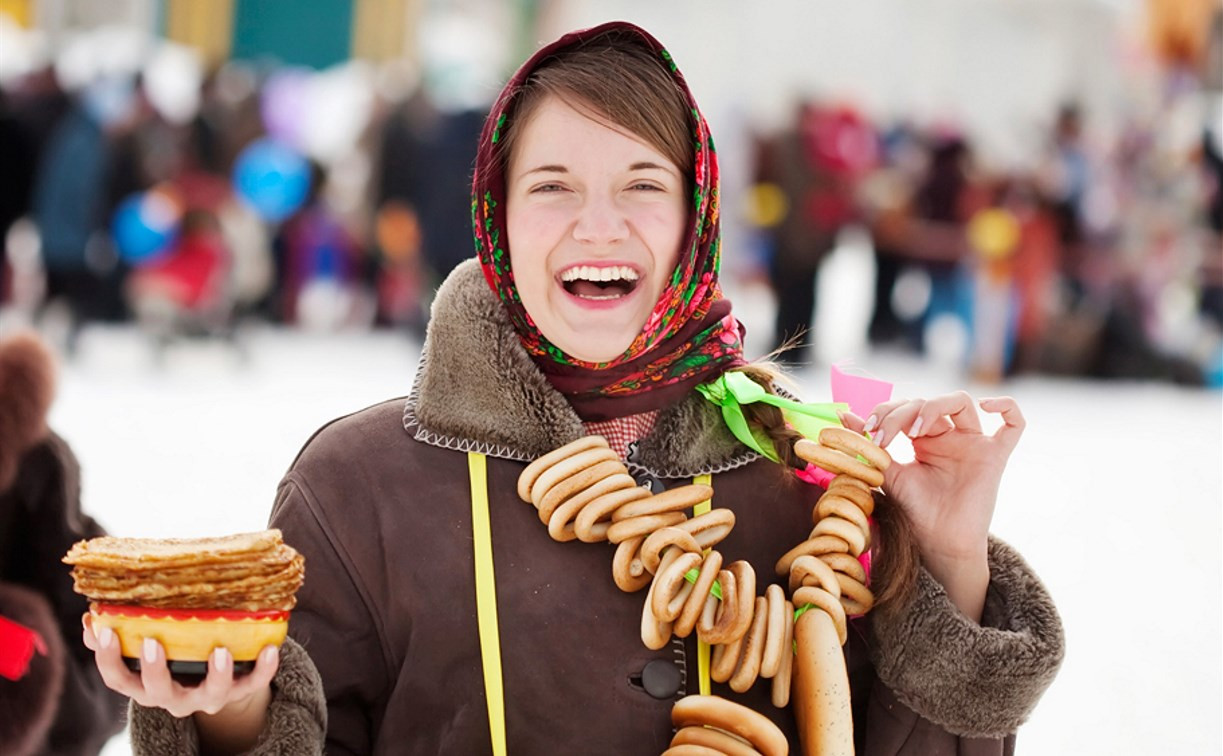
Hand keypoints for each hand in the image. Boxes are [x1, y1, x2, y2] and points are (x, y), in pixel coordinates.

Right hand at [82, 612, 277, 718]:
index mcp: (146, 686)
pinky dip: (263, 669)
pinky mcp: (238, 692)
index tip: (105, 632)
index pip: (118, 679)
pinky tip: (270, 649)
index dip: (108, 659)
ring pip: (211, 694)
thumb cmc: (174, 657)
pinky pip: (253, 685)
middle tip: (152, 642)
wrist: (216, 682)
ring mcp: (207, 698)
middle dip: (154, 669)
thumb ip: (120, 636)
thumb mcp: (147, 649)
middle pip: (159, 692)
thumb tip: (92, 618)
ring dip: (216, 674)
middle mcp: (174, 697)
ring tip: (221, 650)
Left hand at [843, 392, 1023, 563]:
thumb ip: (870, 447)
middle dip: (901, 413)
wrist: (938, 545)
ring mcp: (974, 444)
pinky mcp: (995, 457)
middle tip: (882, 435)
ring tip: (915, 429)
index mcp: (925, 439)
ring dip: (934, 406)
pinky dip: (1007, 407)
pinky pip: (1015, 425)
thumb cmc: (915, 513)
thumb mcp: (887, 475)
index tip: (867, 431)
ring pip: (961, 402)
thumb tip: (844, 418)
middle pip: (928, 402)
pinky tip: (988, 404)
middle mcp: (950, 437)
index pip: (907, 407)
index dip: (886, 412)